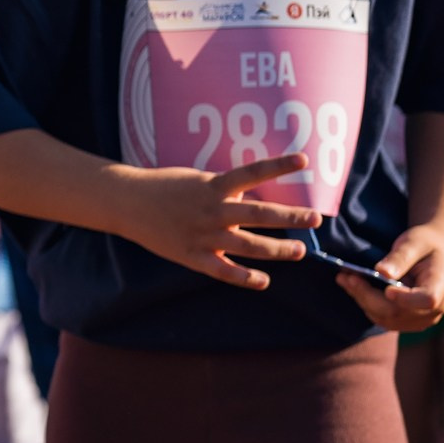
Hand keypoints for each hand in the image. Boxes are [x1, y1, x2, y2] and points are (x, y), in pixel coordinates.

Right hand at [113, 153, 317, 290]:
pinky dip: (245, 278)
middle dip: (290, 217)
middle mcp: (213, 211)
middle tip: (315, 219)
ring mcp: (203, 235)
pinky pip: (223, 271)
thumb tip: (254, 199)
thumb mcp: (197, 181)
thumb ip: (225, 192)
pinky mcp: (192, 256)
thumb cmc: (165, 188)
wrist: (129, 204)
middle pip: (260, 215)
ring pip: (248, 246)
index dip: (278, 166)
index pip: (252, 172)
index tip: (303, 160)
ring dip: (277, 250)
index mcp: (213, 187)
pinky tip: (263, 281)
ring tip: (299, 251)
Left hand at [340, 225, 443, 332]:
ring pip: (385, 318)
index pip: (427, 299)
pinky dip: (365, 303)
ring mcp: (420, 319)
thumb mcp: (414, 242)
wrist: (432, 254)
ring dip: (362, 299)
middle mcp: (435, 309)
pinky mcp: (406, 321)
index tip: (387, 289)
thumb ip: (400, 256)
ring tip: (345, 279)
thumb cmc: (424, 244)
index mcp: (440, 286)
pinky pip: (382, 318)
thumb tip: (381, 272)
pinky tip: (353, 287)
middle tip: (346, 277)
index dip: (406, 299)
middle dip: (368, 295)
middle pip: (397, 311)